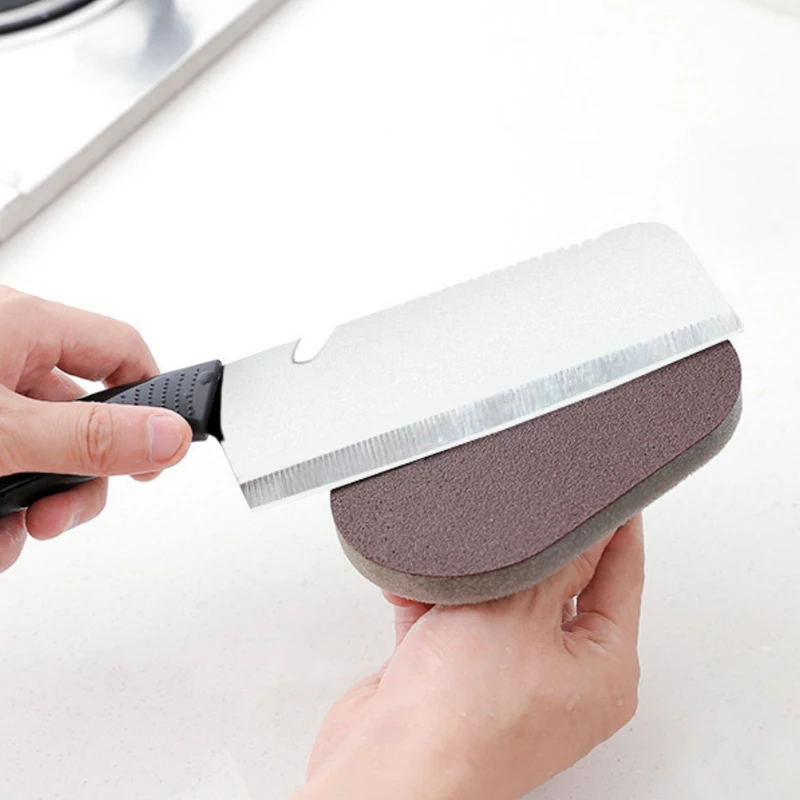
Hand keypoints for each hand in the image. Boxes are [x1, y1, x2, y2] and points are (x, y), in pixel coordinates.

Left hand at [0, 287, 191, 571]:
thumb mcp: (2, 431)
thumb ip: (89, 437)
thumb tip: (169, 437)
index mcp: (22, 324)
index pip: (122, 351)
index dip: (153, 400)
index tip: (155, 452)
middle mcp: (1, 349)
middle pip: (81, 418)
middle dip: (76, 480)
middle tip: (59, 517)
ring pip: (36, 450)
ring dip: (31, 505)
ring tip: (6, 536)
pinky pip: (1, 460)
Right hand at [295, 515, 644, 799]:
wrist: (387, 766)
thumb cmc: (463, 720)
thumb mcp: (520, 609)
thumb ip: (558, 557)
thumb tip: (588, 523)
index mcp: (602, 672)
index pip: (622, 576)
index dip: (615, 526)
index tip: (605, 490)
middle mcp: (559, 680)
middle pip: (553, 585)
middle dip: (522, 552)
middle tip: (515, 516)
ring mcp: (505, 678)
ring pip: (496, 598)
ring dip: (466, 578)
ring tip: (452, 567)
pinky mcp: (456, 676)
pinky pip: (452, 618)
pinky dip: (433, 600)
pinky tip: (417, 590)